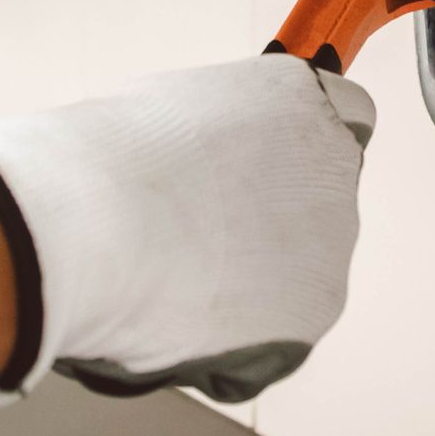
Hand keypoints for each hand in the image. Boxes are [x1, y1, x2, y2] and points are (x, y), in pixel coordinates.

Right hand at [0, 55, 373, 402]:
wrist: (88, 230)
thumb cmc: (106, 162)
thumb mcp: (170, 106)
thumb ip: (219, 130)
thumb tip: (210, 156)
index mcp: (303, 99)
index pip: (345, 115)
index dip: (299, 144)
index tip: (265, 166)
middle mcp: (334, 165)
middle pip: (317, 200)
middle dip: (269, 220)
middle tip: (193, 235)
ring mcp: (332, 242)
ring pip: (297, 270)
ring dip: (251, 279)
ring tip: (172, 274)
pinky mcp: (314, 312)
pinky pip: (276, 330)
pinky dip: (236, 337)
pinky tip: (181, 315)